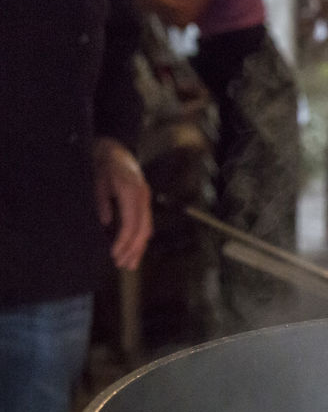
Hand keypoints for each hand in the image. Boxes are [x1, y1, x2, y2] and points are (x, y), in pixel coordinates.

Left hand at [94, 137, 152, 270]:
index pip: (131, 224)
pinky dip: (141, 236)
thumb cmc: (103, 162)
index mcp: (131, 192)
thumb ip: (102, 202)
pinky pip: (146, 221)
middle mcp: (142, 196)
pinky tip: (137, 247)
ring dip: (139, 246)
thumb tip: (106, 224)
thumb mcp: (97, 181)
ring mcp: (145, 197)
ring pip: (146, 227)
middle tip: (124, 265)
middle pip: (142, 229)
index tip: (115, 255)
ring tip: (131, 262)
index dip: (124, 242)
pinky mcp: (143, 199)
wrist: (115, 146)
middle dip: (134, 249)